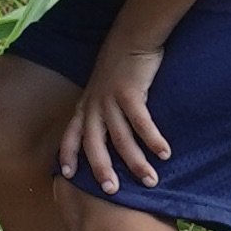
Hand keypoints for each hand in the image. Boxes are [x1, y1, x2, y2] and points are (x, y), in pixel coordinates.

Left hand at [58, 42, 170, 194]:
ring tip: (150, 180)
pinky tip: (164, 153)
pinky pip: (141, 123)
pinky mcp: (129, 94)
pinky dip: (153, 140)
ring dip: (136, 162)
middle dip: (102, 169)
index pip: (70, 136)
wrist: (130, 38)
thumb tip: (108, 137)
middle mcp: (94, 107)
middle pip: (94, 145)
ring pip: (121, 139)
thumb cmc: (118, 68)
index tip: (67, 176)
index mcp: (85, 107)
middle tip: (112, 192)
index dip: (67, 155)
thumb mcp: (101, 91)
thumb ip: (101, 112)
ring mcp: (110, 101)